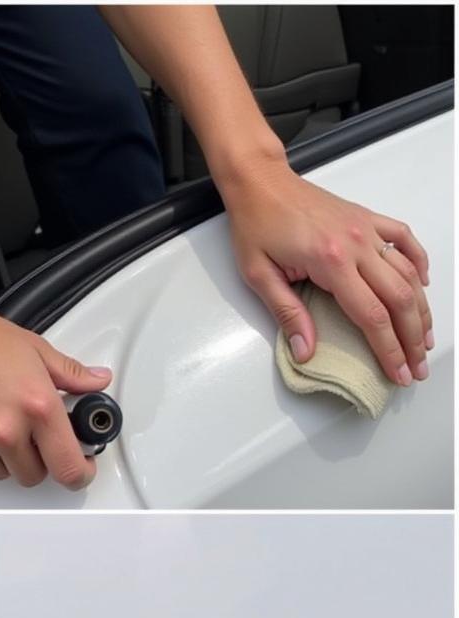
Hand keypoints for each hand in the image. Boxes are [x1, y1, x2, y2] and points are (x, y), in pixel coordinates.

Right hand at [0, 298, 111, 489]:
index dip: (79, 474)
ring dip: (8, 458)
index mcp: (37, 406)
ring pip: (3, 473)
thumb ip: (71, 374)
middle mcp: (7, 429)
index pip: (68, 467)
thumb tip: (95, 381)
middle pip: (34, 475)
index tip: (80, 468)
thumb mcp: (35, 350)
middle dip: (39, 459)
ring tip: (3, 424)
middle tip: (35, 436)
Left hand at [223, 155, 432, 385]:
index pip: (371, 316)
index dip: (388, 349)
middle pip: (399, 299)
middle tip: (417, 368)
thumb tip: (306, 352)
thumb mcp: (259, 276)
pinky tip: (422, 284)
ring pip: (408, 273)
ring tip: (424, 338)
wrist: (260, 182)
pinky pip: (404, 239)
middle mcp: (357, 245)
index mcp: (331, 262)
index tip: (399, 373)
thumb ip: (287, 314)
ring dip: (420, 309)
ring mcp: (366, 229)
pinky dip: (418, 262)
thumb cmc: (255, 226)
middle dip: (412, 338)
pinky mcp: (366, 218)